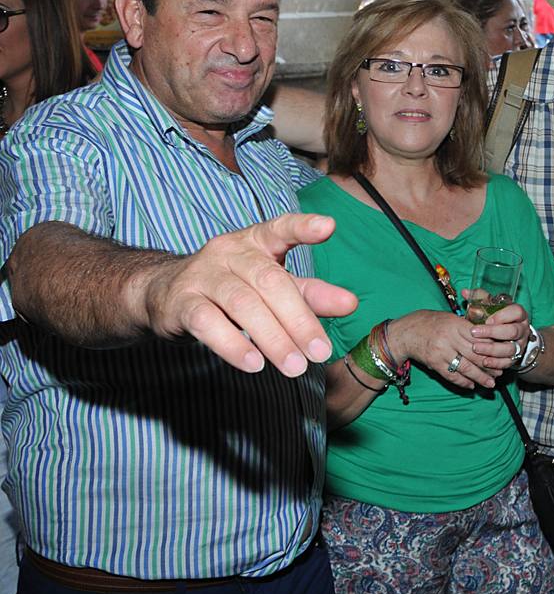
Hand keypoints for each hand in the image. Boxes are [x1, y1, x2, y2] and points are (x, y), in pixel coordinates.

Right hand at [136, 213, 356, 377]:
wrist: (164, 292)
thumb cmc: (233, 286)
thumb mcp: (272, 285)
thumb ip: (310, 294)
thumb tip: (349, 303)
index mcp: (256, 241)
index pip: (281, 228)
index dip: (304, 227)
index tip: (328, 227)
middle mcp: (230, 252)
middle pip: (270, 282)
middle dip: (299, 319)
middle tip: (320, 351)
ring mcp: (203, 275)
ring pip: (243, 304)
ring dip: (272, 338)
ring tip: (294, 366)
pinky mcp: (181, 302)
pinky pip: (208, 323)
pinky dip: (232, 344)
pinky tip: (253, 363)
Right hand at [387, 305, 513, 390]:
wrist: (406, 332)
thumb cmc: (431, 322)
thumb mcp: (450, 318)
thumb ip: (467, 327)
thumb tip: (489, 339)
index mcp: (455, 324)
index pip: (479, 337)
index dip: (492, 347)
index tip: (502, 354)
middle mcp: (449, 338)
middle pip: (475, 354)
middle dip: (490, 365)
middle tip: (500, 372)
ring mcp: (441, 352)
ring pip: (465, 367)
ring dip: (480, 377)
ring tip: (490, 383)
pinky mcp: (434, 364)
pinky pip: (452, 375)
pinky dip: (463, 382)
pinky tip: (471, 385)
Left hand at [462, 290, 530, 368]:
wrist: (511, 337)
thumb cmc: (498, 318)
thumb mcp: (492, 306)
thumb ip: (480, 298)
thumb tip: (464, 291)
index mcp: (518, 314)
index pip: (516, 312)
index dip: (503, 316)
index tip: (487, 319)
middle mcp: (522, 329)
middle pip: (513, 331)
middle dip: (493, 333)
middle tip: (474, 332)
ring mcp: (520, 345)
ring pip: (510, 349)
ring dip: (492, 350)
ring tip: (475, 348)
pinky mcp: (515, 358)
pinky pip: (507, 362)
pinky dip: (496, 363)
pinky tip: (484, 362)